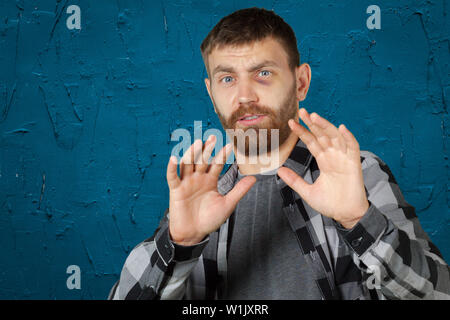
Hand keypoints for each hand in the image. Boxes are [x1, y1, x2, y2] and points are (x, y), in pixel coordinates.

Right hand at [167, 136, 255, 244]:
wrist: (193, 234)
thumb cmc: (209, 220)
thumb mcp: (227, 204)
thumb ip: (239, 190)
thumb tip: (254, 178)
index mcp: (210, 180)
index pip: (217, 164)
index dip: (222, 155)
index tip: (230, 145)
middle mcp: (198, 178)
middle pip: (202, 160)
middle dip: (207, 149)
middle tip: (213, 137)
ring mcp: (186, 182)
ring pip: (188, 164)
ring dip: (191, 153)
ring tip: (197, 143)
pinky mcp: (175, 189)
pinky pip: (172, 176)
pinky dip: (171, 167)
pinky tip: (174, 158)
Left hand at [277, 108, 368, 228]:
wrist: (346, 215)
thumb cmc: (330, 204)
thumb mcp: (307, 192)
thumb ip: (294, 180)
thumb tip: (279, 170)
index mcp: (324, 161)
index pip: (311, 142)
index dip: (302, 132)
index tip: (291, 123)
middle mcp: (333, 156)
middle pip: (322, 135)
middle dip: (312, 123)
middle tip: (302, 111)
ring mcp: (344, 159)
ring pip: (335, 137)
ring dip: (326, 126)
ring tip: (315, 116)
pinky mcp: (354, 164)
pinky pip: (353, 147)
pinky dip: (348, 137)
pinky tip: (341, 128)